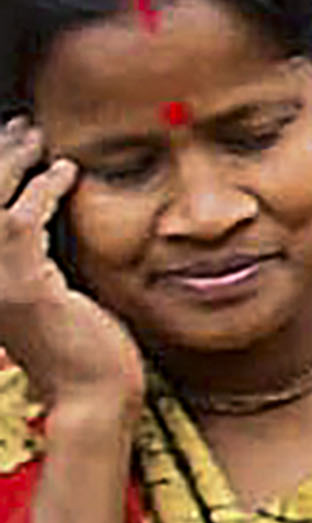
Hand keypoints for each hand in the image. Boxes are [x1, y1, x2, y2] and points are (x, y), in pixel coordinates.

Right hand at [0, 125, 136, 421]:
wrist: (92, 394)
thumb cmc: (78, 347)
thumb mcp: (42, 292)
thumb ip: (28, 257)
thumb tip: (34, 210)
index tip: (7, 142)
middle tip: (21, 128)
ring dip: (13, 163)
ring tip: (38, 139)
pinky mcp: (23, 289)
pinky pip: (23, 222)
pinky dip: (44, 191)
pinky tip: (67, 173)